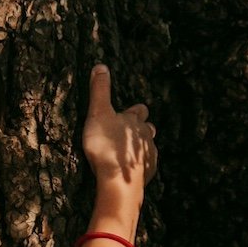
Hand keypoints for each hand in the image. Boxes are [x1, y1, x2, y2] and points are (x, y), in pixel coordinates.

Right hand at [80, 64, 157, 200]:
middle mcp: (146, 136)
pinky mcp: (148, 173)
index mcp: (134, 120)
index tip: (127, 112)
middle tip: (129, 132)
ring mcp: (149, 155)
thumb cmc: (107, 146)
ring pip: (149, 147)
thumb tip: (100, 66)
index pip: (138, 110)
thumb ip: (99, 91)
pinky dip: (141, 166)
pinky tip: (132, 171)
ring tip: (130, 152)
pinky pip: (147, 167)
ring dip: (141, 147)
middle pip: (148, 128)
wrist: (119, 180)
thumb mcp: (98, 114)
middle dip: (141, 129)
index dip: (133, 111)